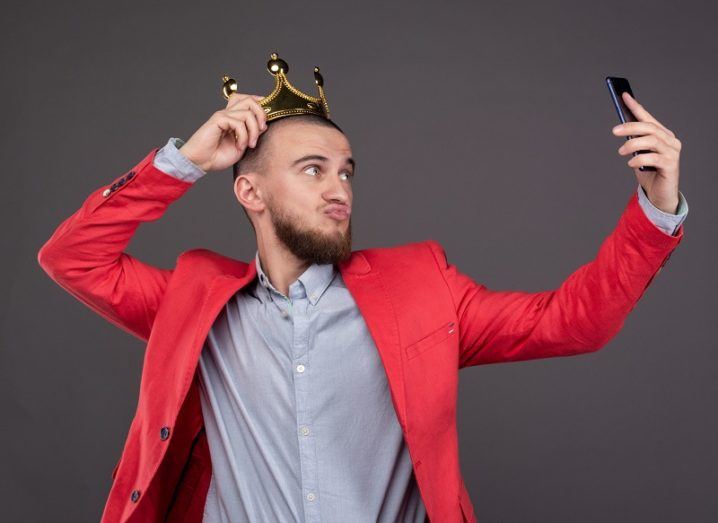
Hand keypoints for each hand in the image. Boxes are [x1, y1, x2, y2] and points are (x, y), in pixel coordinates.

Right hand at [179, 92, 267, 171]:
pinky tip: (239, 146)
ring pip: (247, 112)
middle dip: (262, 114)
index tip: (266, 120)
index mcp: (234, 118)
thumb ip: (252, 134)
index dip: (261, 105)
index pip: (248, 100)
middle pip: (250, 100)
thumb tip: (264, 125)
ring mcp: (223, 115)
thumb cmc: (218, 156)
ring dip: (254, 130)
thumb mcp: (242, 145)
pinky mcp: (218, 120)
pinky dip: (243, 136)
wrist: (201, 162)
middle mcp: (229, 113)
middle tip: (263, 129)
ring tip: (250, 145)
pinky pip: (238, 123)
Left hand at [612, 91, 681, 213]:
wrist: (659, 194)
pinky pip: (654, 157)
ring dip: (633, 144)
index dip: (635, 107)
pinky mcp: (671, 165)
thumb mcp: (638, 154)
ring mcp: (672, 152)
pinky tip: (631, 163)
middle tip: (614, 131)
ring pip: (652, 140)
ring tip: (621, 152)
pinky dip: (639, 159)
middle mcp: (670, 140)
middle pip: (649, 128)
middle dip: (630, 127)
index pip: (647, 117)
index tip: (623, 96)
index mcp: (662, 135)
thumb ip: (634, 142)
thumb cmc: (648, 172)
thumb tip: (620, 129)